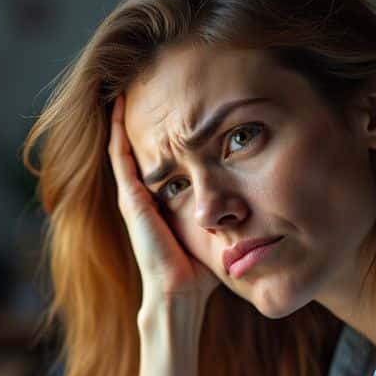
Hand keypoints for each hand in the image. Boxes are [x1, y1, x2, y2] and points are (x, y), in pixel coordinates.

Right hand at [107, 96, 218, 311]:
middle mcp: (141, 195)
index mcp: (159, 201)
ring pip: (122, 145)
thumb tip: (258, 196)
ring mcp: (132, 195)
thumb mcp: (215, 228)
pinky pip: (119, 156)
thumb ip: (228, 211)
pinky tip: (119, 105)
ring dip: (122, 117)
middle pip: (136, 145)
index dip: (162, 130)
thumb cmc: (199, 269)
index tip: (171, 103)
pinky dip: (117, 130)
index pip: (157, 157)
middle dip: (141, 116)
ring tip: (125, 85)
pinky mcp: (130, 198)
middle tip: (144, 82)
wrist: (180, 293)